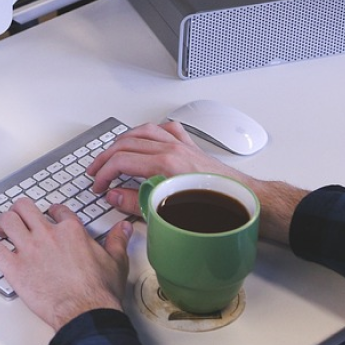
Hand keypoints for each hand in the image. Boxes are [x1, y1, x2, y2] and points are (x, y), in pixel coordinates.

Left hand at [0, 198, 132, 330]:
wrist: (86, 312)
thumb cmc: (99, 292)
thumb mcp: (115, 261)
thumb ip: (117, 241)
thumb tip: (123, 229)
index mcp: (71, 230)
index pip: (57, 210)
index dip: (51, 212)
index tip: (49, 217)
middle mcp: (48, 234)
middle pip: (26, 208)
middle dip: (20, 211)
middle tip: (19, 218)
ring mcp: (29, 249)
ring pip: (7, 221)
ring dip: (1, 223)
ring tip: (1, 229)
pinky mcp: (14, 267)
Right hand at [88, 121, 239, 215]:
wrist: (247, 203)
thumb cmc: (217, 210)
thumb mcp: (168, 213)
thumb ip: (137, 202)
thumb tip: (115, 196)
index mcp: (166, 164)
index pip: (122, 161)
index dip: (104, 174)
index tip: (99, 186)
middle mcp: (173, 149)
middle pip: (127, 143)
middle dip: (106, 157)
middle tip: (96, 172)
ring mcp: (183, 145)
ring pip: (144, 131)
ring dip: (123, 141)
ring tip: (112, 152)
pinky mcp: (192, 148)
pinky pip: (167, 130)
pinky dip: (152, 132)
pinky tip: (147, 139)